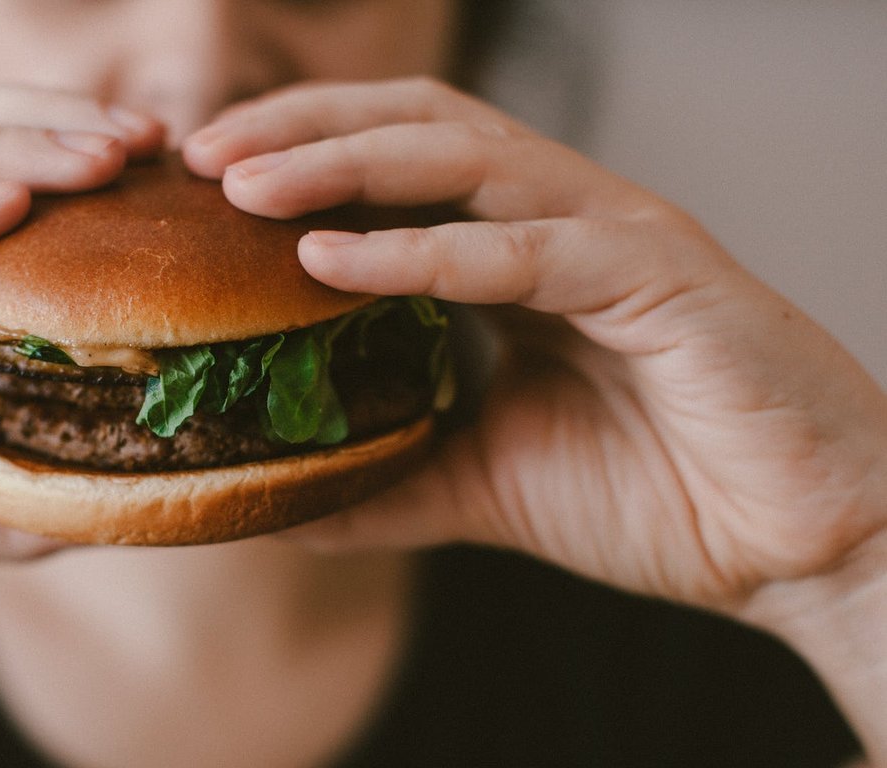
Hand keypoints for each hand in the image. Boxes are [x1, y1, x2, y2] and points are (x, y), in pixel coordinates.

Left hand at [183, 76, 886, 615]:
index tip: (201, 186)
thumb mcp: (486, 481)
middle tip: (200, 155)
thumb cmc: (660, 496)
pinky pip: (525, 248)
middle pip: (414, 126)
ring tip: (244, 185)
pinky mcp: (661, 278)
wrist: (799, 547)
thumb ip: (390, 475)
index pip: (395, 166)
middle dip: (300, 128)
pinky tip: (333, 258)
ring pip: (463, 158)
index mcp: (522, 251)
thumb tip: (284, 502)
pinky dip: (424, 251)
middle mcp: (562, 220)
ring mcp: (613, 236)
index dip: (297, 158)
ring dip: (343, 162)